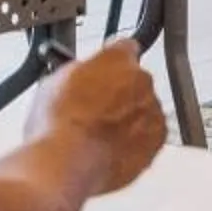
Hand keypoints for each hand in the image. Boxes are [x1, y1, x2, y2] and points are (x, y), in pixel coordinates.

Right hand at [28, 41, 166, 194]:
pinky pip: (150, 135)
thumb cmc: (58, 124)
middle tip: (95, 109)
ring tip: (100, 134)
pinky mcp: (157, 140)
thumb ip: (78, 71)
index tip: (105, 69)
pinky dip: (136, 141)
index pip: (123, 48)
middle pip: (135, 80)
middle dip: (119, 92)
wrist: (68, 162)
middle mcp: (142, 80)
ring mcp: (153, 110)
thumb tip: (79, 73)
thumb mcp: (54, 82)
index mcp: (117, 58)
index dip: (111, 61)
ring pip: (144, 108)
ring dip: (129, 117)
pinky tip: (111, 148)